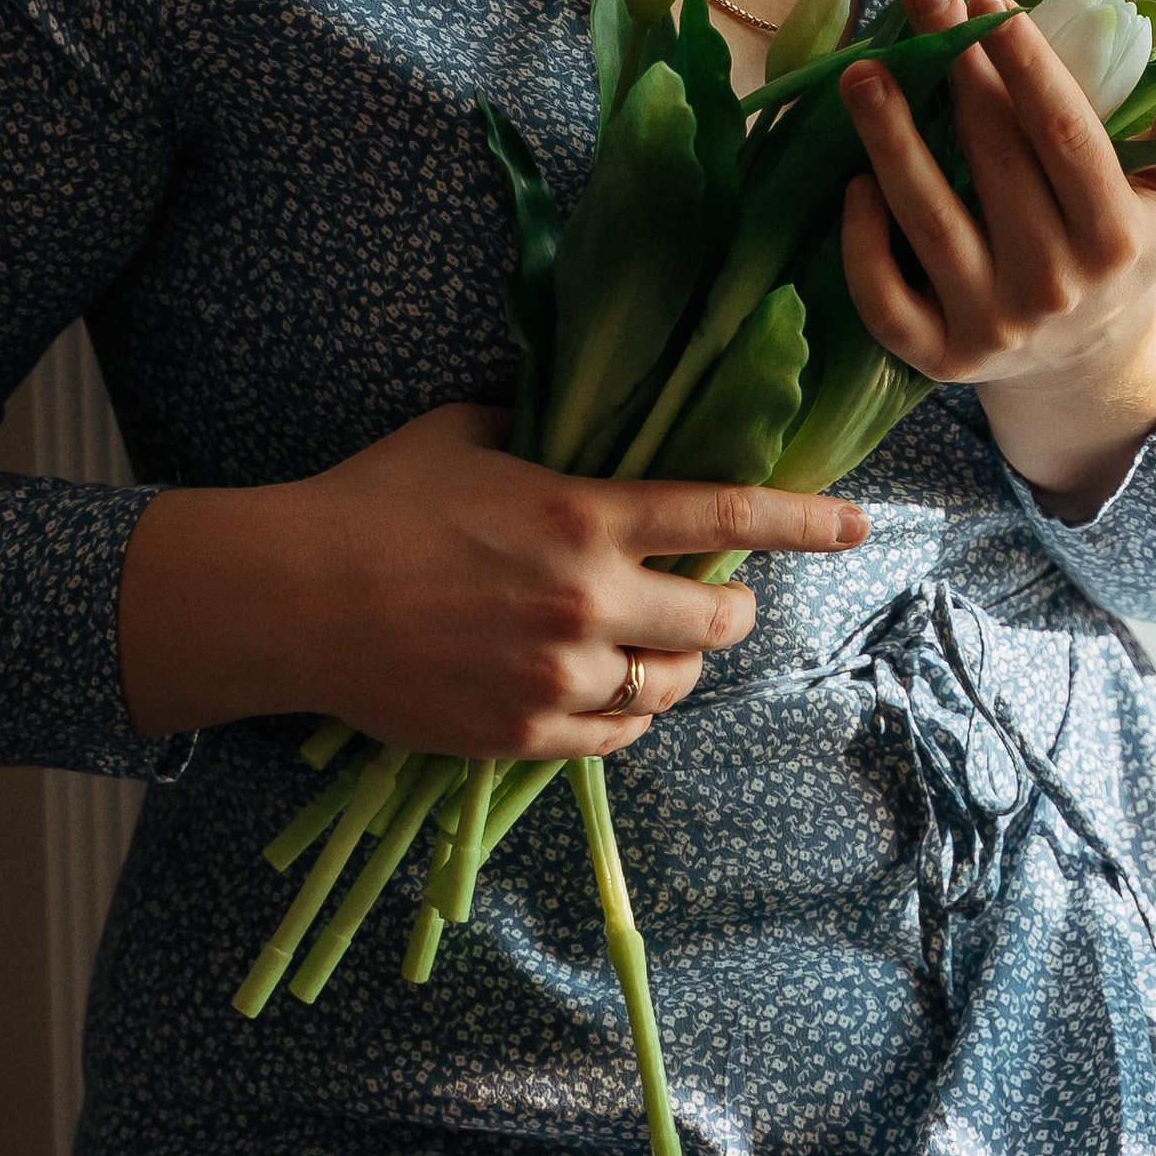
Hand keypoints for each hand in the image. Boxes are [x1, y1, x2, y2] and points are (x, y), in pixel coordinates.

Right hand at [117, 401, 867, 751]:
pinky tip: (596, 689)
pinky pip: (615, 740)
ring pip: (671, 688)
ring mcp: (558, 676)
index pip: (727, 516)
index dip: (805, 521)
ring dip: (673, 666)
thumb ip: (546, 428)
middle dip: (726, 610)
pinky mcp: (523, 736)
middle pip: (719, 622)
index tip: (859, 523)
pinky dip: (621, 715)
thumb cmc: (378, 497)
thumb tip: (593, 415)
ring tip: (644, 645)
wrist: (295, 596)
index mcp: (585, 515)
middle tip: (709, 599)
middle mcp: (587, 600)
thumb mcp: (471, 433)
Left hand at [839, 0, 1155, 513]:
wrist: (1083, 363)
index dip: (1026, 66)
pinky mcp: (937, 358)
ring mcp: (992, 326)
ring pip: (930, 223)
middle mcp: (1055, 286)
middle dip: (955, 70)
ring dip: (890, 141)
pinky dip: (864, 242)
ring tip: (863, 72)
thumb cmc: (1122, 249)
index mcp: (1116, 239)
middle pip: (994, 162)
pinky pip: (885, 299)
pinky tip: (852, 180)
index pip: (1066, 138)